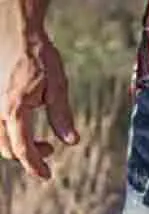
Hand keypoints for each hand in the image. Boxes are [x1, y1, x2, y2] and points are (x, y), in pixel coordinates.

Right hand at [0, 28, 78, 179]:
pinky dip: (9, 131)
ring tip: (40, 141)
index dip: (34, 166)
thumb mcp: (57, 87)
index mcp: (13, 109)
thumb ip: (62, 116)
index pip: (22, 149)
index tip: (46, 176)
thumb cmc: (38, 57)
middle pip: (7, 148)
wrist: (17, 33)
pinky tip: (24, 125)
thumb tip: (71, 142)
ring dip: (17, 144)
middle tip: (49, 150)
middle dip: (29, 156)